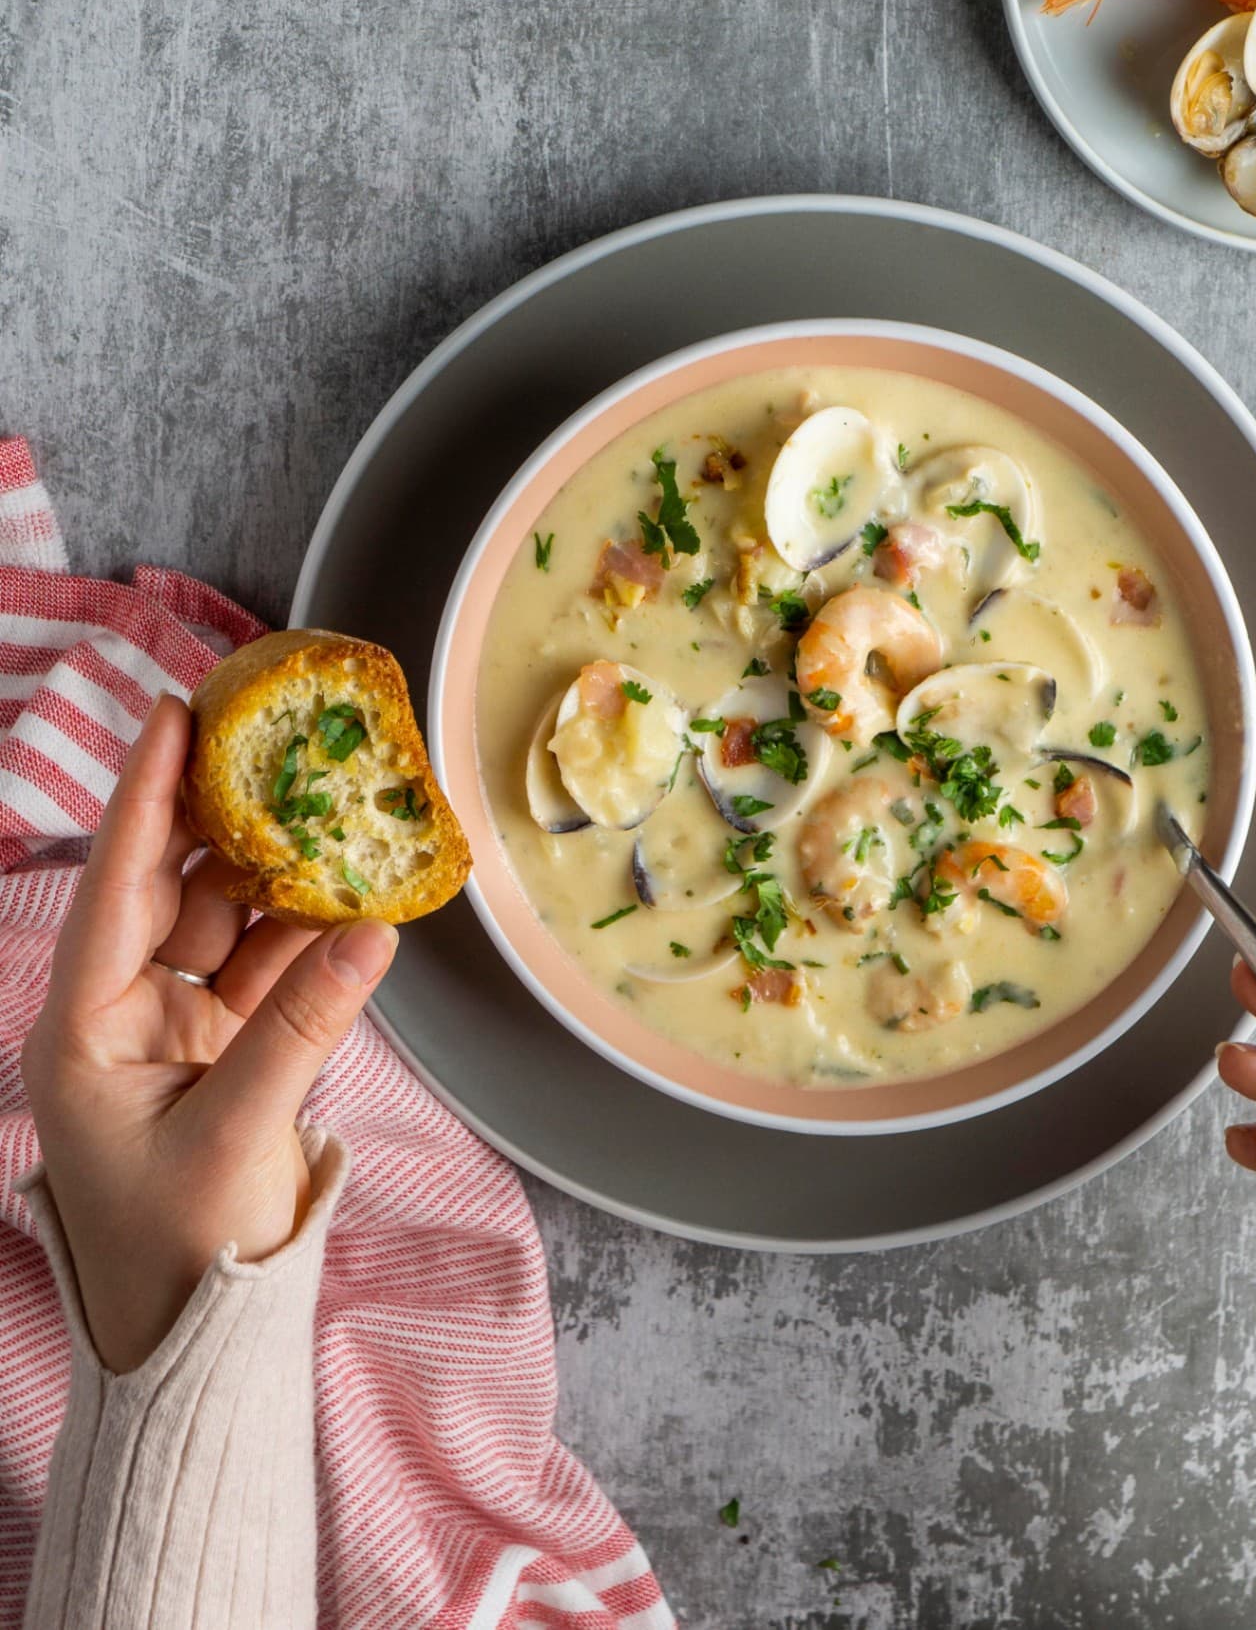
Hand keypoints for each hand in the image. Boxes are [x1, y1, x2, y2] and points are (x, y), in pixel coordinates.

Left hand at [20, 694, 396, 1372]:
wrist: (198, 1336)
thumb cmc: (181, 1249)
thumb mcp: (234, 1135)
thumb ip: (302, 1027)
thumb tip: (374, 931)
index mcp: (85, 1030)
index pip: (117, 888)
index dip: (146, 798)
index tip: (175, 713)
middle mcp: (123, 1016)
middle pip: (172, 890)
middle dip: (218, 816)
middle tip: (266, 740)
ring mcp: (178, 1033)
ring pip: (229, 924)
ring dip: (277, 872)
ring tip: (327, 804)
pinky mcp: (228, 1053)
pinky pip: (270, 972)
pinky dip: (310, 936)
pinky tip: (351, 893)